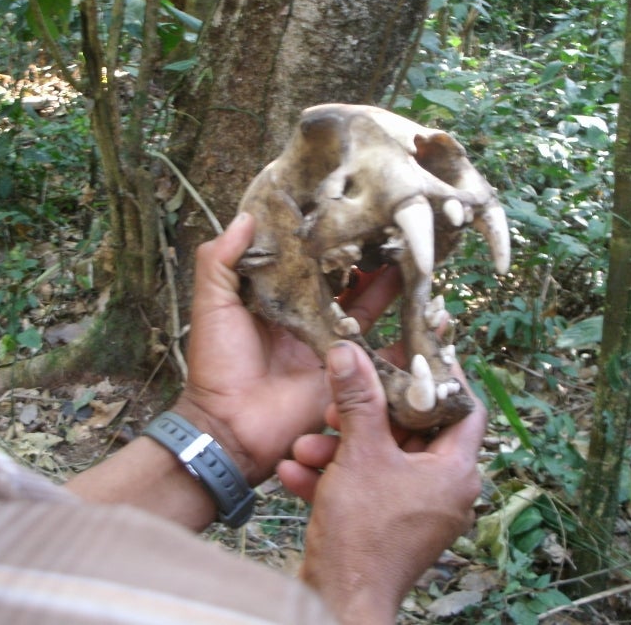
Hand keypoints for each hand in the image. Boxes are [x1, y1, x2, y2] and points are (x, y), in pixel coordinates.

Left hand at [173, 212, 401, 485]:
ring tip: (410, 250)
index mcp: (272, 297)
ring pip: (363, 303)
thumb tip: (247, 216)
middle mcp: (304, 314)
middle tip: (387, 222)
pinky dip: (398, 325)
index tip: (341, 202)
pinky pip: (377, 343)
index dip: (318, 235)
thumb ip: (220, 261)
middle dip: (360, 253)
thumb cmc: (217, 363)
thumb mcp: (211, 305)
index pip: (301, 258)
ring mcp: (327, 340)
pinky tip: (419, 298)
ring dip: (384, 280)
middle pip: (339, 277)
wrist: (233, 426)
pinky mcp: (346, 366)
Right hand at [277, 341, 485, 624]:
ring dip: (341, 447)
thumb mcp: (358, 454)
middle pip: (412, 431)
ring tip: (307, 443)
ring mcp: (417, 512)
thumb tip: (350, 353)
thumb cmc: (362, 537)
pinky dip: (337, 477)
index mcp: (454, 471)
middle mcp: (443, 491)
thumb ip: (357, 400)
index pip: (464, 408)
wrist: (339, 603)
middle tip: (337, 401)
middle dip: (366, 415)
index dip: (437, 378)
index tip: (405, 357)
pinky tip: (297, 470)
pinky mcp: (391, 528)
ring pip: (382, 459)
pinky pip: (367, 488)